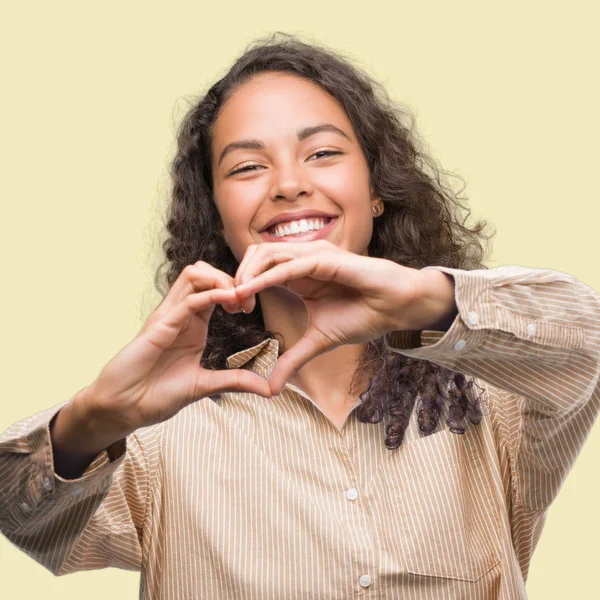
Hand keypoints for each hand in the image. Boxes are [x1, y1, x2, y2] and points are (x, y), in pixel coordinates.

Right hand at [77, 261, 271, 440]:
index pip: (215, 288)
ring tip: (240, 298)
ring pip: (194, 275)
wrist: (124, 409)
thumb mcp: (206, 386)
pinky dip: (211, 295)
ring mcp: (168, 317)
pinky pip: (186, 300)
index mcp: (193, 324)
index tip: (252, 307)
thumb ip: (235, 382)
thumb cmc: (157, 395)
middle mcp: (180, 314)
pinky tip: (229, 302)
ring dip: (221, 280)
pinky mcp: (158, 326)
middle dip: (232, 278)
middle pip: (205, 272)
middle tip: (249, 300)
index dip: (237, 289)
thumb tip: (269, 388)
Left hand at [232, 240, 424, 393]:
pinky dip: (267, 276)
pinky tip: (251, 291)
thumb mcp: (318, 341)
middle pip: (256, 255)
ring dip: (247, 274)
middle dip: (237, 277)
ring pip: (268, 253)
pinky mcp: (326, 258)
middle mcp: (302, 259)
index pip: (259, 268)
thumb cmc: (362, 315)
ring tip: (237, 298)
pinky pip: (290, 264)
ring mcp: (314, 254)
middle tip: (231, 305)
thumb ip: (293, 359)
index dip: (242, 285)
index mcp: (298, 273)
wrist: (395, 308)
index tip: (233, 310)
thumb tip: (272, 388)